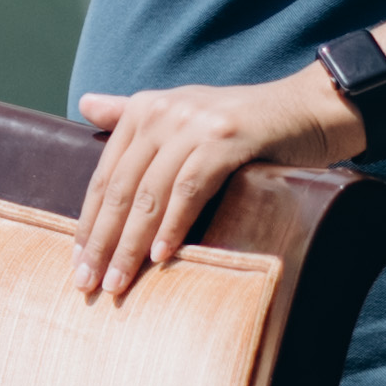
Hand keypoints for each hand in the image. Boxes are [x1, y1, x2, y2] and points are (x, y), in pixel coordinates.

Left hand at [67, 67, 358, 302]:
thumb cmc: (243, 123)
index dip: (89, 221)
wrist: (308, 108)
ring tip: (118, 280)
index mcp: (144, 109)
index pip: (105, 175)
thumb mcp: (184, 115)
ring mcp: (194, 124)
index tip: (77, 262)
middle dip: (102, 240)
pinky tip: (161, 256)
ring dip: (131, 243)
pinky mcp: (227, 138)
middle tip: (88, 281)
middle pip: (120, 188)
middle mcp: (162, 112)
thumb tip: (85, 104)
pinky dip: (173, 224)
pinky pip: (190, 189)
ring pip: (149, 193)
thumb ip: (132, 113)